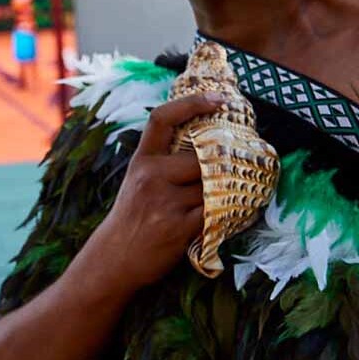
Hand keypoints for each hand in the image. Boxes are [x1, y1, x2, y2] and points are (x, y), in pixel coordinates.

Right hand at [76, 93, 223, 291]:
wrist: (114, 259)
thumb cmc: (131, 219)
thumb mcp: (138, 182)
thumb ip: (165, 164)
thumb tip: (209, 148)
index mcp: (141, 160)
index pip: (163, 119)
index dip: (193, 103)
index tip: (221, 99)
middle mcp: (150, 175)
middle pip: (202, 158)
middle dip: (224, 166)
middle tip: (245, 165)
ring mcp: (164, 201)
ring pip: (213, 187)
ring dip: (228, 194)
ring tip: (237, 196)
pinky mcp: (178, 226)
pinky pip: (216, 213)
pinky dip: (227, 215)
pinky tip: (230, 216)